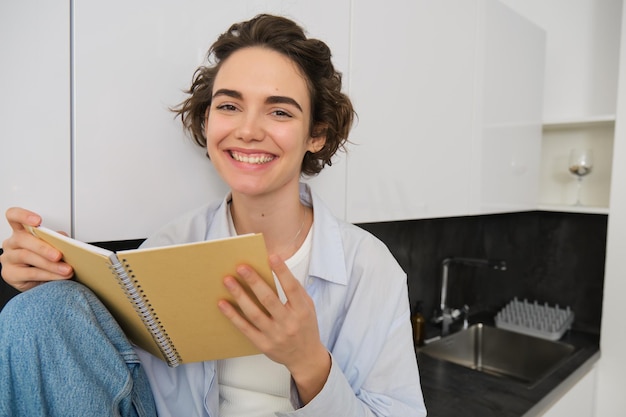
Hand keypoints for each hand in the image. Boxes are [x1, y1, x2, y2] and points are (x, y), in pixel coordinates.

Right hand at [0, 207, 72, 290]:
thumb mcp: (53, 245)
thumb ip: (56, 239)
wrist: (41, 280)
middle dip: (43, 247)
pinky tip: (59, 276)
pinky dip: (48, 275)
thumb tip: (65, 239)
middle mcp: (12, 243)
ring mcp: (8, 258)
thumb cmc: (46, 258)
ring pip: (27, 257)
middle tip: (59, 255)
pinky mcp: (10, 274)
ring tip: (66, 269)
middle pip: (23, 239)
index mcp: (21, 231)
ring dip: (50, 264)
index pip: (14, 216)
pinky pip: (30, 273)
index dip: (23, 216)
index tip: (38, 221)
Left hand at [218, 254, 330, 403]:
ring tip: (228, 281)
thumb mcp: (308, 307)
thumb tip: (278, 269)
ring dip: (240, 296)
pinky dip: (233, 316)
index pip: (292, 288)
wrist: (305, 357)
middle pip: (269, 299)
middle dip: (254, 281)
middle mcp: (289, 323)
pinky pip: (245, 328)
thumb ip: (296, 290)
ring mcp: (275, 335)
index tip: (272, 257)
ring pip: (254, 313)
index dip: (282, 272)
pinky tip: (223, 304)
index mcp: (302, 311)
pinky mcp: (263, 344)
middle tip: (241, 267)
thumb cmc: (305, 327)